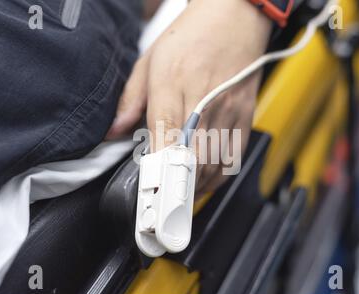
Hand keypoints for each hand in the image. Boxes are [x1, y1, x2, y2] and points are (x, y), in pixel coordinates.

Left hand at [107, 0, 271, 195]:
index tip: (148, 194)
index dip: (157, 171)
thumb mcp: (150, 61)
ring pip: (213, 164)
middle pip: (192, 159)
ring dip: (194, 188)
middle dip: (176, 190)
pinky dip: (217, 178)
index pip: (163, 138)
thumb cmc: (191, 37)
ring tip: (179, 198)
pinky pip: (233, 159)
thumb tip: (114, 132)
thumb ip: (130, 100)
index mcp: (173, 85)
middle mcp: (203, 102)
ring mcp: (228, 112)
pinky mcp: (245, 118)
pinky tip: (203, 184)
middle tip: (161, 209)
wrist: (234, 20)